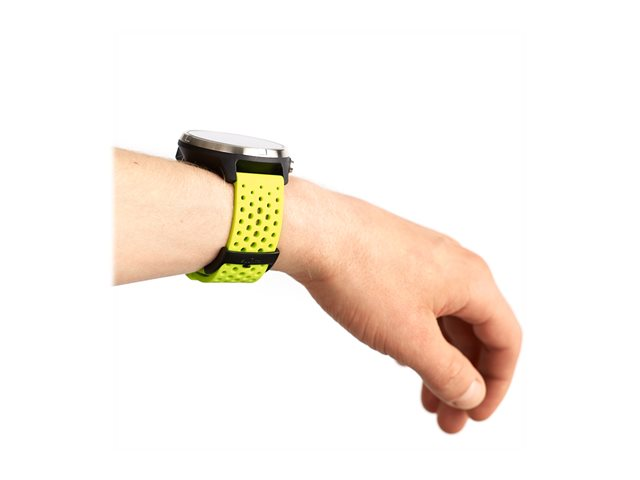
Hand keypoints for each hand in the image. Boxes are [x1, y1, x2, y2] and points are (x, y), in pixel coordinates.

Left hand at [276, 179, 521, 433]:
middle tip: (448, 420)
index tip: (476, 415)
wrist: (314, 232)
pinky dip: (420, 338)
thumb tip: (471, 395)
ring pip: (446, 321)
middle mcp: (455, 266)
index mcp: (472, 281)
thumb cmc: (362, 276)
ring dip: (440, 363)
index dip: (497, 383)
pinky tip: (404, 358)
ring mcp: (424, 261)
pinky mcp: (397, 261)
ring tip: (425, 399)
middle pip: (476, 332)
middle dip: (465, 381)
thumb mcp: (409, 338)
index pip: (506, 339)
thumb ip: (447, 373)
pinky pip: (422, 306)